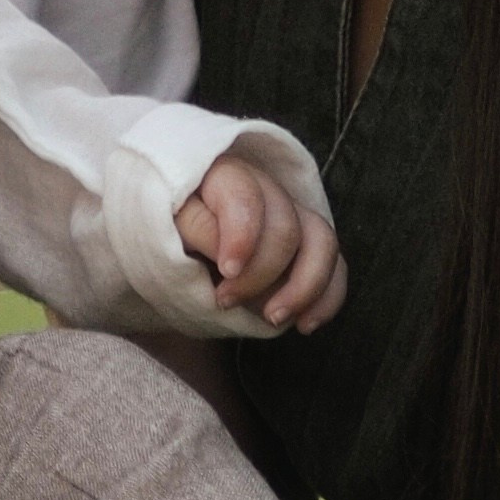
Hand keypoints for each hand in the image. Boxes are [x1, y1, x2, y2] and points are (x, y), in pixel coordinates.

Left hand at [176, 155, 346, 333]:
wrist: (172, 240)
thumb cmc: (164, 230)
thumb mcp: (163, 224)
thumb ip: (196, 230)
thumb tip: (232, 255)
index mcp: (225, 175)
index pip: (246, 197)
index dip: (242, 237)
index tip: (225, 272)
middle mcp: (268, 189)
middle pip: (287, 226)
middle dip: (261, 273)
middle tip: (225, 301)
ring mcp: (294, 215)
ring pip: (323, 242)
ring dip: (304, 287)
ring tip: (273, 318)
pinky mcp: (308, 245)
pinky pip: (336, 267)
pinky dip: (327, 298)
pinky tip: (304, 325)